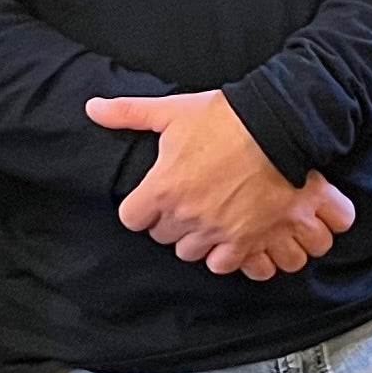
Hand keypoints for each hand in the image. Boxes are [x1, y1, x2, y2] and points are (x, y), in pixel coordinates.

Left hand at [86, 90, 357, 276]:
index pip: (131, 218)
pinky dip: (221, 254)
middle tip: (185, 201)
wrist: (279, 128)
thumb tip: (93, 108)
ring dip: (194, 237)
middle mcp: (185, 215)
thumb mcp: (172, 111)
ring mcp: (215, 230)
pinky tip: (226, 235)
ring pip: (189, 251)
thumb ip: (129, 113)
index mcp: (162, 188)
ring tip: (206, 216)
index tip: (153, 197)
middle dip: (168, 220)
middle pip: (161, 236)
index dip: (141, 208)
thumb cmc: (226, 118)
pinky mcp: (244, 240)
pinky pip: (221, 264)